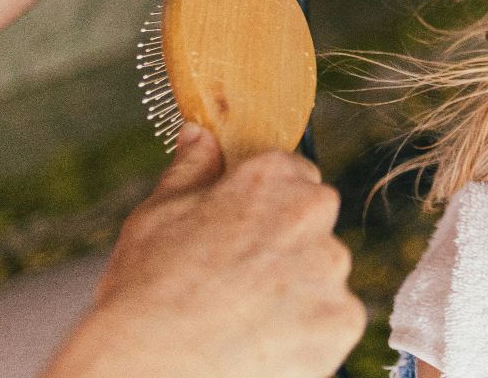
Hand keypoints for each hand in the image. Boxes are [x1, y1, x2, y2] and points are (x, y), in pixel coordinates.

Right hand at [44, 126, 363, 377]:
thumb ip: (192, 169)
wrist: (151, 368)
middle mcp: (312, 215)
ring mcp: (332, 270)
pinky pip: (332, 321)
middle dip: (284, 248)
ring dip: (296, 292)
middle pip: (312, 225)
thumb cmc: (145, 292)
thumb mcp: (156, 216)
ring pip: (322, 275)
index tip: (241, 232)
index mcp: (272, 179)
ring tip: (244, 319)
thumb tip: (202, 134)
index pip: (292, 174)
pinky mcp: (342, 321)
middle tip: (237, 282)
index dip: (264, 205)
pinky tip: (264, 342)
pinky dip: (307, 334)